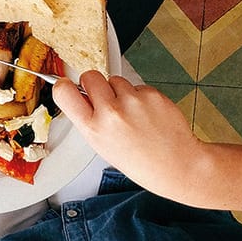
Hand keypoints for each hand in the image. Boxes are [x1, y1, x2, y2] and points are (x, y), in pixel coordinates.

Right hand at [53, 71, 204, 199]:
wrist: (178, 165)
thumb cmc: (141, 161)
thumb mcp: (103, 147)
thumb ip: (90, 120)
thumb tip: (80, 95)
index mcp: (94, 128)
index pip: (64, 92)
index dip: (63, 85)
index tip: (67, 85)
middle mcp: (111, 112)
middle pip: (90, 76)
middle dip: (94, 84)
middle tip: (105, 98)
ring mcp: (133, 101)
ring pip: (115, 80)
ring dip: (120, 91)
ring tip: (132, 113)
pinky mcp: (151, 94)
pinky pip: (137, 86)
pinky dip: (140, 96)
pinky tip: (147, 114)